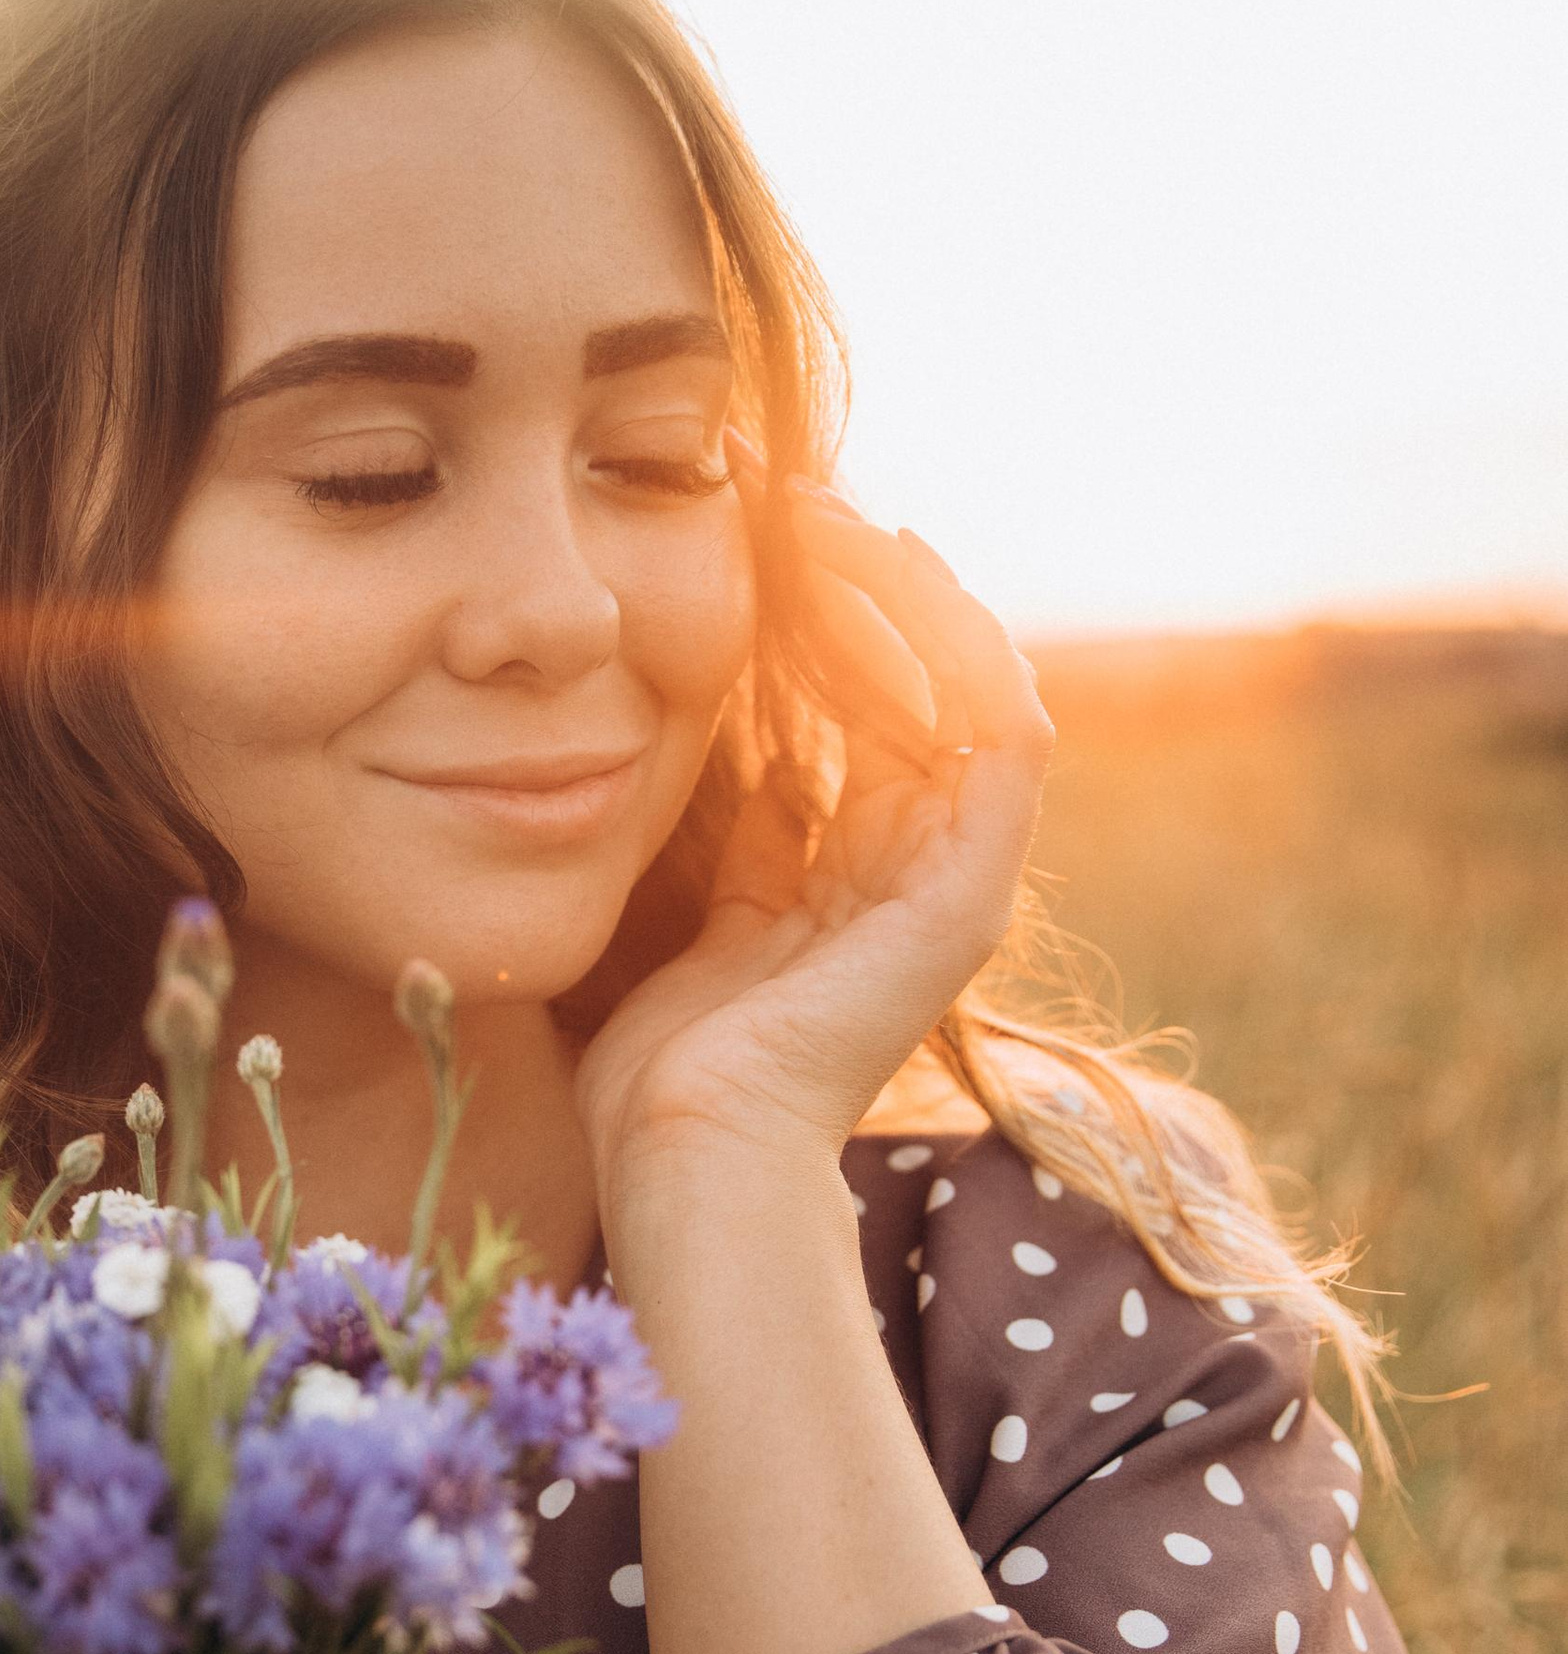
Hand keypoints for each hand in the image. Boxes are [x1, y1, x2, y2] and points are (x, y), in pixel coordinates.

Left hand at [576, 447, 1052, 1178]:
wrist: (683, 1159)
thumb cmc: (654, 1075)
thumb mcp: (681, 919)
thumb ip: (722, 842)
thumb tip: (724, 755)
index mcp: (843, 883)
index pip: (852, 717)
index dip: (807, 622)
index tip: (745, 537)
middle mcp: (910, 874)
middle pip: (909, 689)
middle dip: (855, 586)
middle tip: (787, 494)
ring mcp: (952, 883)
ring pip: (964, 688)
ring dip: (903, 591)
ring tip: (830, 512)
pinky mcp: (972, 892)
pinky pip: (1000, 732)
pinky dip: (959, 643)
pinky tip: (897, 566)